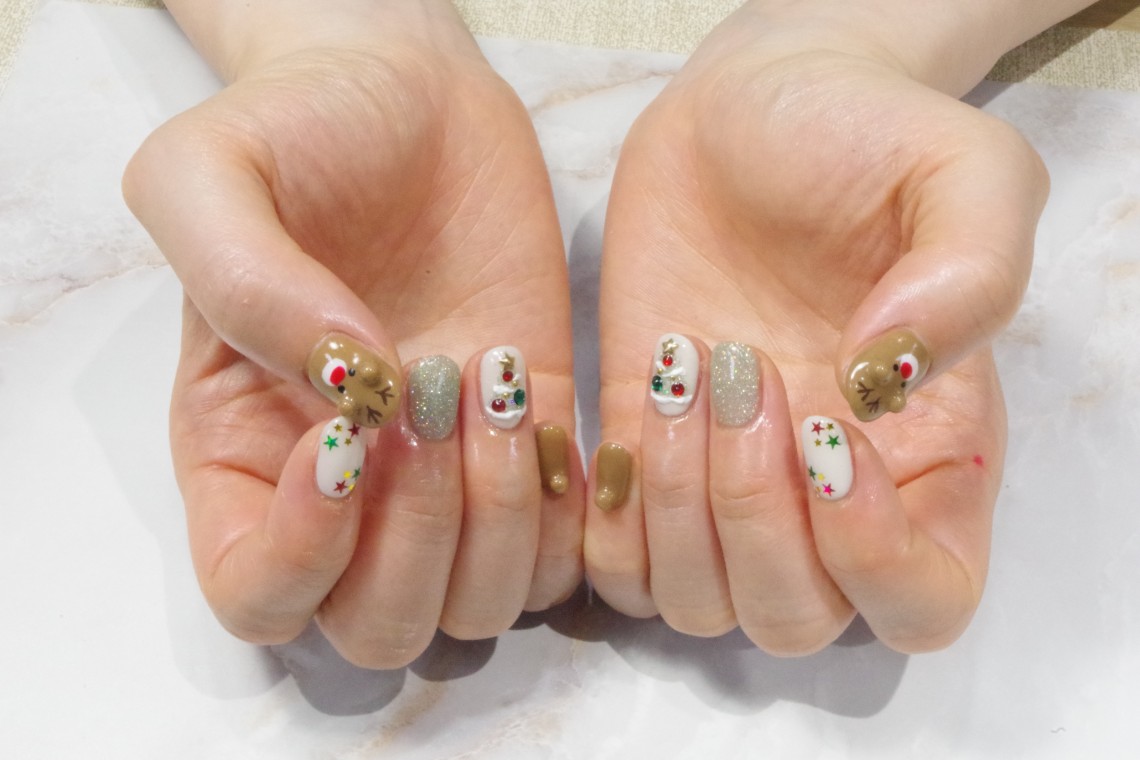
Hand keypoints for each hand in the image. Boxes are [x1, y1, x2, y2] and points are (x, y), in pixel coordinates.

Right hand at [124, 1, 582, 667]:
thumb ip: (242, 280)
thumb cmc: (292, 129)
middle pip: (381, 627)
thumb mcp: (210, 174)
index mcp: (240, 451)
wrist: (410, 95)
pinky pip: (565, 545)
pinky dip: (568, 501)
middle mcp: (346, 491)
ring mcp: (445, 474)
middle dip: (418, 538)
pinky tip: (541, 396)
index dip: (300, 556)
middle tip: (429, 395)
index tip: (342, 437)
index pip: (256, 594)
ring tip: (491, 374)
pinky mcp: (529, 440)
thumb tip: (345, 386)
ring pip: (482, 603)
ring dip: (499, 513)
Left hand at [587, 5, 1047, 652]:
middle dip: (752, 517)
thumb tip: (880, 384)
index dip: (869, 556)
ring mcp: (727, 482)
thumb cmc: (866, 137)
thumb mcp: (963, 171)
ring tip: (683, 365)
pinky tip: (631, 404)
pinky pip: (612, 560)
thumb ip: (970, 277)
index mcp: (934, 456)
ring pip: (693, 603)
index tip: (823, 429)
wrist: (749, 111)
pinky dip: (607, 511)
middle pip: (791, 619)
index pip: (921, 603)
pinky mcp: (645, 453)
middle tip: (744, 369)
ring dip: (675, 504)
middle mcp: (829, 497)